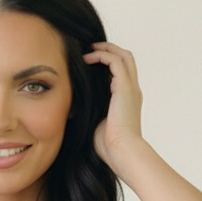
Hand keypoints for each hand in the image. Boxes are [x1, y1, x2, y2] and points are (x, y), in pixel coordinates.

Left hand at [82, 41, 144, 179]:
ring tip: (89, 49)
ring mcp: (131, 88)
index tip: (90, 63)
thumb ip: (89, 112)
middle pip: (126, 59)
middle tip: (92, 48)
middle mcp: (132, 92)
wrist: (122, 152)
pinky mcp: (125, 87)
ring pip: (123, 56)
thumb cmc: (109, 147)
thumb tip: (69, 108)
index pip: (121, 74)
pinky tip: (87, 58)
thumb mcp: (95, 124)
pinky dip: (101, 55)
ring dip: (106, 49)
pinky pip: (115, 61)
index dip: (107, 65)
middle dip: (110, 50)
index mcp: (128, 101)